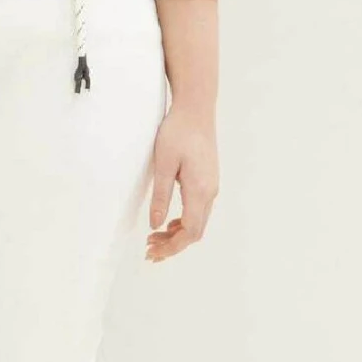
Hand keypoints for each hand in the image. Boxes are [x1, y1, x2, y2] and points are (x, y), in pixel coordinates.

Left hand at [146, 107, 218, 261]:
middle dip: (173, 246)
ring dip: (178, 235)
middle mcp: (210, 192)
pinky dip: (184, 222)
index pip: (189, 231)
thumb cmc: (178, 132)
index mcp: (200, 190)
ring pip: (198, 223)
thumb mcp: (164, 164)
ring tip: (154, 239)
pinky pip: (199, 211)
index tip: (152, 252)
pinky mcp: (208, 181)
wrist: (196, 109)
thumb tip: (155, 225)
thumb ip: (161, 196)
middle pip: (195, 232)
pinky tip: (168, 222)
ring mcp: (211, 186)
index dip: (172, 247)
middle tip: (149, 251)